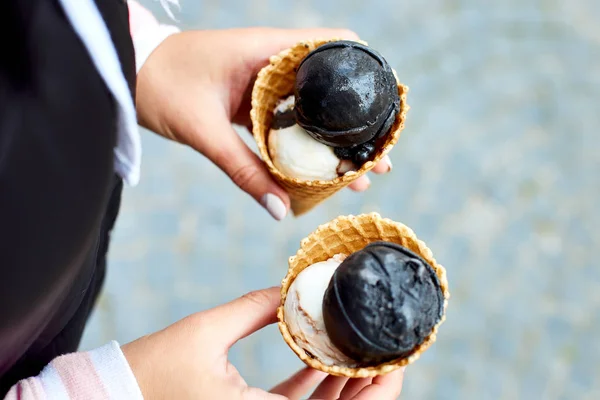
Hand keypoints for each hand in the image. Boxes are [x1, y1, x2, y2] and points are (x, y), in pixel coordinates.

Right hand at [122, 286, 404, 399]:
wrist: (105, 399)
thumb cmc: (147, 372)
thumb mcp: (206, 332)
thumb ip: (256, 307)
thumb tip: (292, 286)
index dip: (375, 389)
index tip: (394, 360)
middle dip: (367, 389)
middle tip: (387, 354)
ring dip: (342, 388)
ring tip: (362, 352)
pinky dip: (311, 389)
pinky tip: (321, 358)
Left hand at [136, 28, 393, 220]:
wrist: (126, 75)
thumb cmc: (160, 87)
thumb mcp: (204, 131)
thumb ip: (243, 170)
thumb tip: (279, 210)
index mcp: (266, 50)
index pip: (331, 46)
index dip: (363, 72)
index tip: (385, 106)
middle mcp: (270, 62)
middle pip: (328, 90)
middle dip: (355, 125)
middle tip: (379, 158)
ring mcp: (260, 82)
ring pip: (308, 110)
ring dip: (331, 140)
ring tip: (357, 173)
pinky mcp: (248, 101)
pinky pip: (284, 122)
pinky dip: (301, 144)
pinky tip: (315, 170)